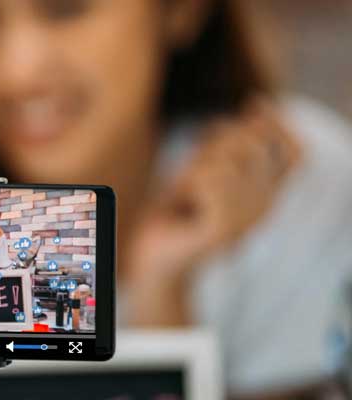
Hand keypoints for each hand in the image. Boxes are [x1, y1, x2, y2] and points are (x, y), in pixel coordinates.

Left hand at [125, 99, 300, 324]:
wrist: (154, 257)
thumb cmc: (176, 211)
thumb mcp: (202, 168)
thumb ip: (228, 142)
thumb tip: (256, 106)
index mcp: (266, 195)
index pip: (295, 155)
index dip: (280, 126)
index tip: (254, 103)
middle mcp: (264, 208)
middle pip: (250, 145)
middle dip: (214, 146)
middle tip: (190, 176)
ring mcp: (248, 220)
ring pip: (225, 160)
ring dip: (194, 169)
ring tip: (186, 196)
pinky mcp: (225, 229)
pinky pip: (208, 179)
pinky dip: (187, 184)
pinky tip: (183, 205)